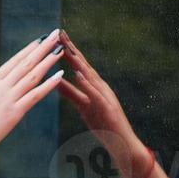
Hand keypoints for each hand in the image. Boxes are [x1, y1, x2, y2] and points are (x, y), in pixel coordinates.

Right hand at [0, 28, 66, 172]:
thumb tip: (1, 91)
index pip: (13, 61)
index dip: (28, 49)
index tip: (40, 40)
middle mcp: (0, 87)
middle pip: (25, 63)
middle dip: (42, 47)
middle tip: (55, 34)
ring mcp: (7, 99)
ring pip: (32, 75)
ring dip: (48, 60)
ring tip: (61, 49)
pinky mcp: (14, 113)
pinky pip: (35, 95)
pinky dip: (49, 84)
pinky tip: (60, 74)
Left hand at [57, 30, 147, 173]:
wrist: (123, 144)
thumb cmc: (104, 125)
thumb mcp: (83, 106)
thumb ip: (71, 93)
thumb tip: (55, 83)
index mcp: (94, 86)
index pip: (78, 65)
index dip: (67, 50)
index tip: (56, 37)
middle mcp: (100, 87)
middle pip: (84, 65)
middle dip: (72, 48)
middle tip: (60, 33)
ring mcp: (105, 96)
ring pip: (90, 76)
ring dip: (78, 61)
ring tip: (67, 47)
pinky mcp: (108, 108)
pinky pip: (96, 94)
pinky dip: (87, 83)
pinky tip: (79, 74)